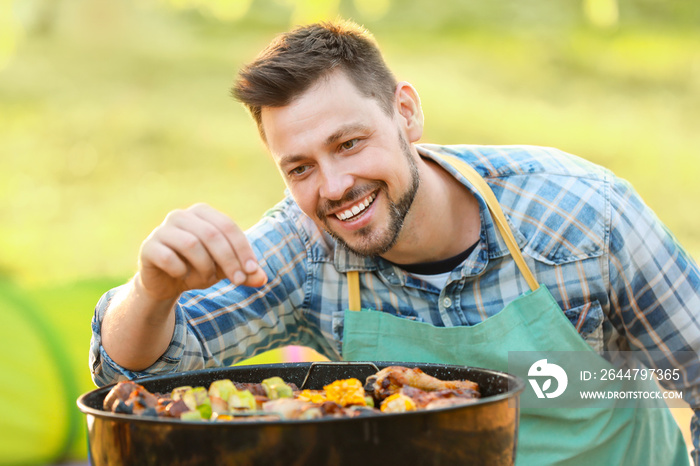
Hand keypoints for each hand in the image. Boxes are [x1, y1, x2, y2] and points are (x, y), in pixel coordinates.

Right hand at [137, 203, 267, 300]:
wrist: (166, 283)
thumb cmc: (199, 269)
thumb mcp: (225, 270)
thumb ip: (245, 272)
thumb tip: (262, 279)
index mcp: (202, 213)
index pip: (228, 226)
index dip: (243, 249)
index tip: (252, 271)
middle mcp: (181, 215)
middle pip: (212, 235)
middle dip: (229, 260)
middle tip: (239, 281)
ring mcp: (162, 229)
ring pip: (191, 244)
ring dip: (205, 267)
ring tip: (206, 279)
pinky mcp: (148, 247)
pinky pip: (169, 258)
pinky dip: (181, 271)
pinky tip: (182, 276)